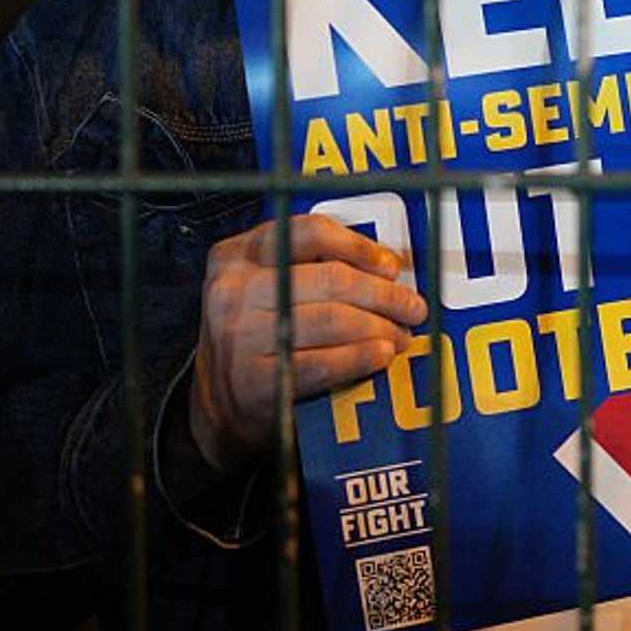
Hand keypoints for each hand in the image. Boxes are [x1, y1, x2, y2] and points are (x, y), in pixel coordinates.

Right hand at [191, 213, 426, 473]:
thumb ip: (313, 263)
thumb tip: (389, 265)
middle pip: (332, 279)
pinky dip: (361, 357)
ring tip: (402, 335)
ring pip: (334, 320)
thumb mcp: (266, 282)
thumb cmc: (258, 327)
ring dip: (381, 327)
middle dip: (384, 294)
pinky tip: (381, 354)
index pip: (310, 232)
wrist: (218, 398)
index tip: (392, 266)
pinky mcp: (255, 379)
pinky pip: (324, 363)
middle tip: (412, 307)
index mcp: (238, 253)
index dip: (361, 247)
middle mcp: (234, 289)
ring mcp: (242, 336)